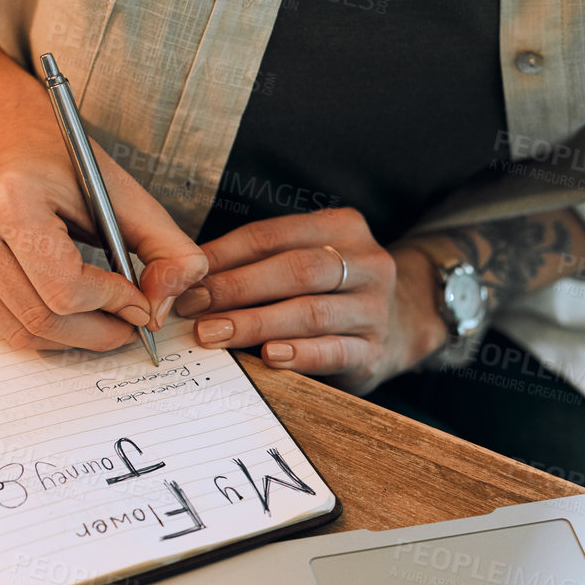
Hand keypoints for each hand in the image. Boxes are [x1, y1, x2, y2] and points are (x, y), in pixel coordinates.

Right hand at [0, 89, 207, 350]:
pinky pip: (1, 329)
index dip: (113, 305)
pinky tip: (61, 304)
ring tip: (102, 317)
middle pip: (42, 320)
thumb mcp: (124, 192)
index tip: (141, 303)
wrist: (1, 137)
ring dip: (72, 337)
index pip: (64, 289)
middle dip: (97, 332)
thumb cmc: (61, 163)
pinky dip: (41, 329)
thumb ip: (166, 247)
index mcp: (9, 199)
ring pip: (21, 333)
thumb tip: (163, 308)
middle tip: (129, 324)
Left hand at [175, 207, 448, 389]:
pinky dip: (299, 354)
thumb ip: (255, 263)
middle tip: (192, 308)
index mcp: (341, 228)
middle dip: (236, 289)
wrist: (400, 324)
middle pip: (293, 270)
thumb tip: (186, 279)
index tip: (184, 279)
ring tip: (213, 334)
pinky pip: (334, 351)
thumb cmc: (330, 291)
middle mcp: (365, 262)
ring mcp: (374, 307)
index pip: (271, 236)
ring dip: (255, 324)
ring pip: (310, 311)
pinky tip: (269, 356)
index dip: (224, 256)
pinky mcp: (374, 350)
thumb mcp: (302, 261)